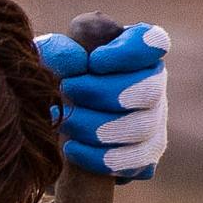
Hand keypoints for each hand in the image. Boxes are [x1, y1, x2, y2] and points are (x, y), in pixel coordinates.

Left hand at [38, 22, 169, 181]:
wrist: (49, 133)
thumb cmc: (54, 85)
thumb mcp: (47, 63)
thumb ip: (56, 51)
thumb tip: (74, 58)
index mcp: (135, 52)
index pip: (153, 42)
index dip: (128, 52)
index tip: (94, 61)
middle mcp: (153, 84)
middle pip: (148, 89)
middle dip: (102, 92)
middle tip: (67, 89)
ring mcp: (154, 122)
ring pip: (140, 127)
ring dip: (95, 126)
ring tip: (65, 122)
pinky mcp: (146, 157)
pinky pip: (134, 160)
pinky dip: (98, 157)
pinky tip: (71, 148)